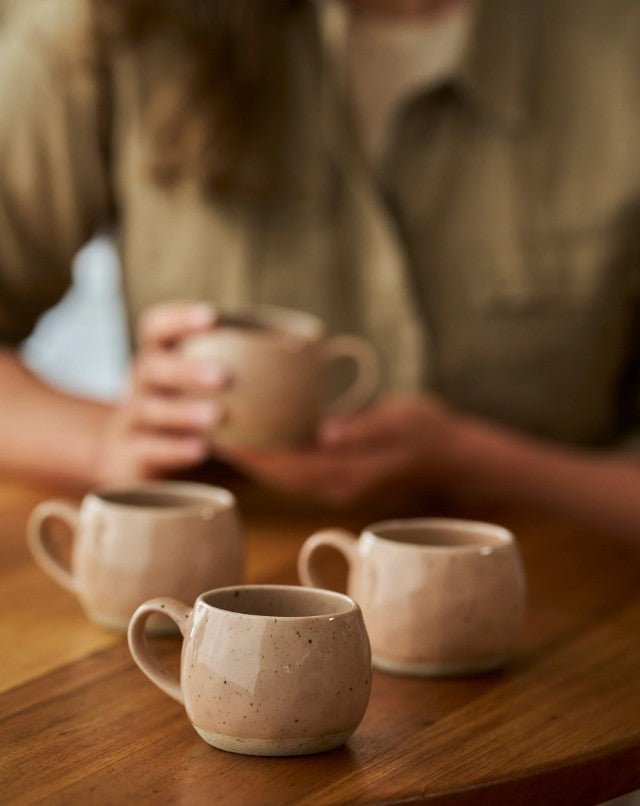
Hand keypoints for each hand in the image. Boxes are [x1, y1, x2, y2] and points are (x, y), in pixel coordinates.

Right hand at [97, 301, 227, 482]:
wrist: (130, 456)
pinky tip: (199, 450)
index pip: (156, 327)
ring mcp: (132, 421)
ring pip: (148, 410)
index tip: (211, 317)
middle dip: (186, 369)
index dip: (179, 319)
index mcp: (157, 357)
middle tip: (223, 376)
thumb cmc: (185, 411)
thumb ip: (240, 372)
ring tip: (216, 416)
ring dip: (183, 411)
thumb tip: (313, 364)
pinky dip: (173, 450)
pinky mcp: (132, 457)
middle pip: (151, 367)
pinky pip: (147, 451)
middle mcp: (141, 385)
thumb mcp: (201, 387)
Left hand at [219, 395, 458, 505]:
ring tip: (225, 435)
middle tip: (210, 431)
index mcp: (350, 474)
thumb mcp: (403, 420)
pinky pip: (299, 472)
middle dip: (246, 458)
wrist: (452, 456)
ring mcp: (338, 486)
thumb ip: (365, 428)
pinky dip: (276, 459)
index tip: (223, 436)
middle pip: (280, 476)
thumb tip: (325, 433)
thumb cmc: (430, 430)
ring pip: (286, 477)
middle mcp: (338, 487)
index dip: (256, 455)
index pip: (290, 467)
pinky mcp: (340, 479)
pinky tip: (260, 439)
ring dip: (257, 460)